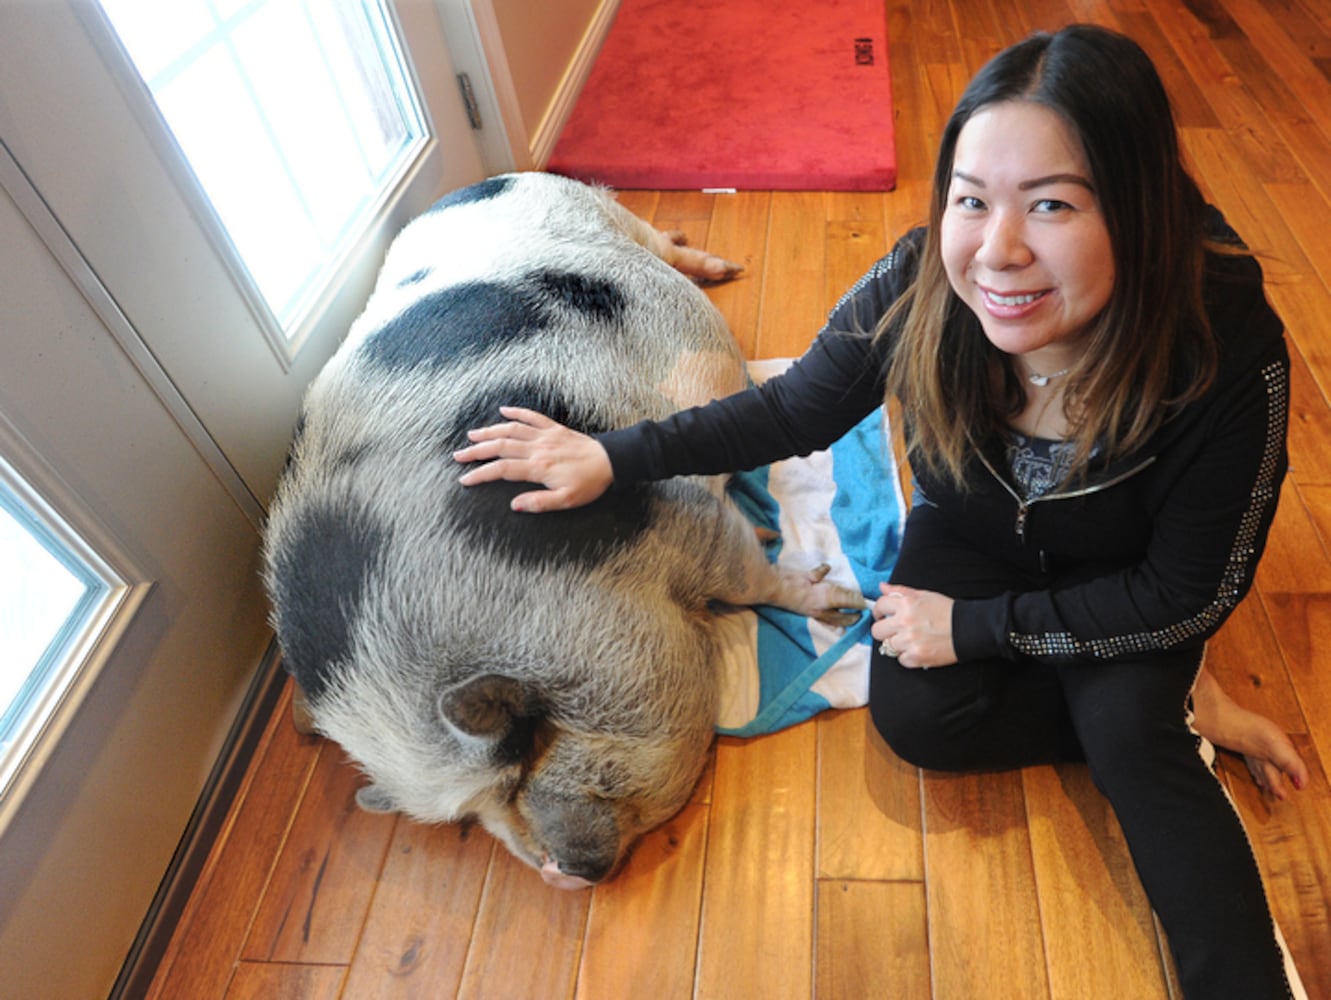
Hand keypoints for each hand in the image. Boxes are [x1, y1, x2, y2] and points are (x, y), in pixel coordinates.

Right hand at [453, 406, 613, 511]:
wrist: (610, 462)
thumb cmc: (589, 483)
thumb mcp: (566, 500)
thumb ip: (539, 502)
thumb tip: (514, 505)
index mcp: (538, 467)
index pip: (501, 469)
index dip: (481, 474)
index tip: (465, 479)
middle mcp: (537, 448)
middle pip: (500, 446)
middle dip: (477, 451)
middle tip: (459, 455)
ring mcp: (545, 436)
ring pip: (511, 429)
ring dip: (490, 431)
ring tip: (472, 435)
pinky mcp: (554, 428)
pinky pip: (532, 416)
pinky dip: (516, 411)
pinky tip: (503, 409)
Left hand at [870, 582, 957, 668]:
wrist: (968, 629)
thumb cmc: (947, 612)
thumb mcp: (924, 595)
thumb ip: (901, 591)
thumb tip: (882, 587)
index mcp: (906, 605)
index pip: (879, 606)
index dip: (878, 611)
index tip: (881, 615)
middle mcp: (905, 623)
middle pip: (877, 631)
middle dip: (884, 630)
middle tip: (893, 630)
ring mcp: (910, 641)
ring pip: (888, 646)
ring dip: (897, 644)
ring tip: (910, 639)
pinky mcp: (917, 657)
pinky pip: (901, 660)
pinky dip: (908, 656)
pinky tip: (918, 648)